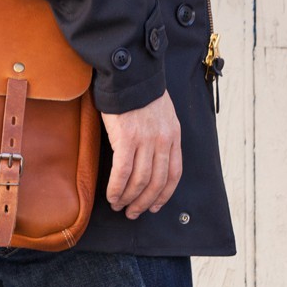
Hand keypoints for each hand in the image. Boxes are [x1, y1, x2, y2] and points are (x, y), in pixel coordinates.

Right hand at [100, 91, 182, 218]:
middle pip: (157, 182)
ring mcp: (145, 141)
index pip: (174, 173)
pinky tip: (112, 196)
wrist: (128, 73)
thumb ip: (161, 133)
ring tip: (119, 206)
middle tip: (133, 213)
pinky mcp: (126, 140)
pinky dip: (116, 189)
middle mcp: (162, 141)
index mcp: (174, 135)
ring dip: (128, 199)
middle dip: (145, 202)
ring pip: (140, 181)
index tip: (155, 206)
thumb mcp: (163, 112)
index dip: (164, 194)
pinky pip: (122, 173)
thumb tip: (152, 156)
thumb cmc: (140, 91)